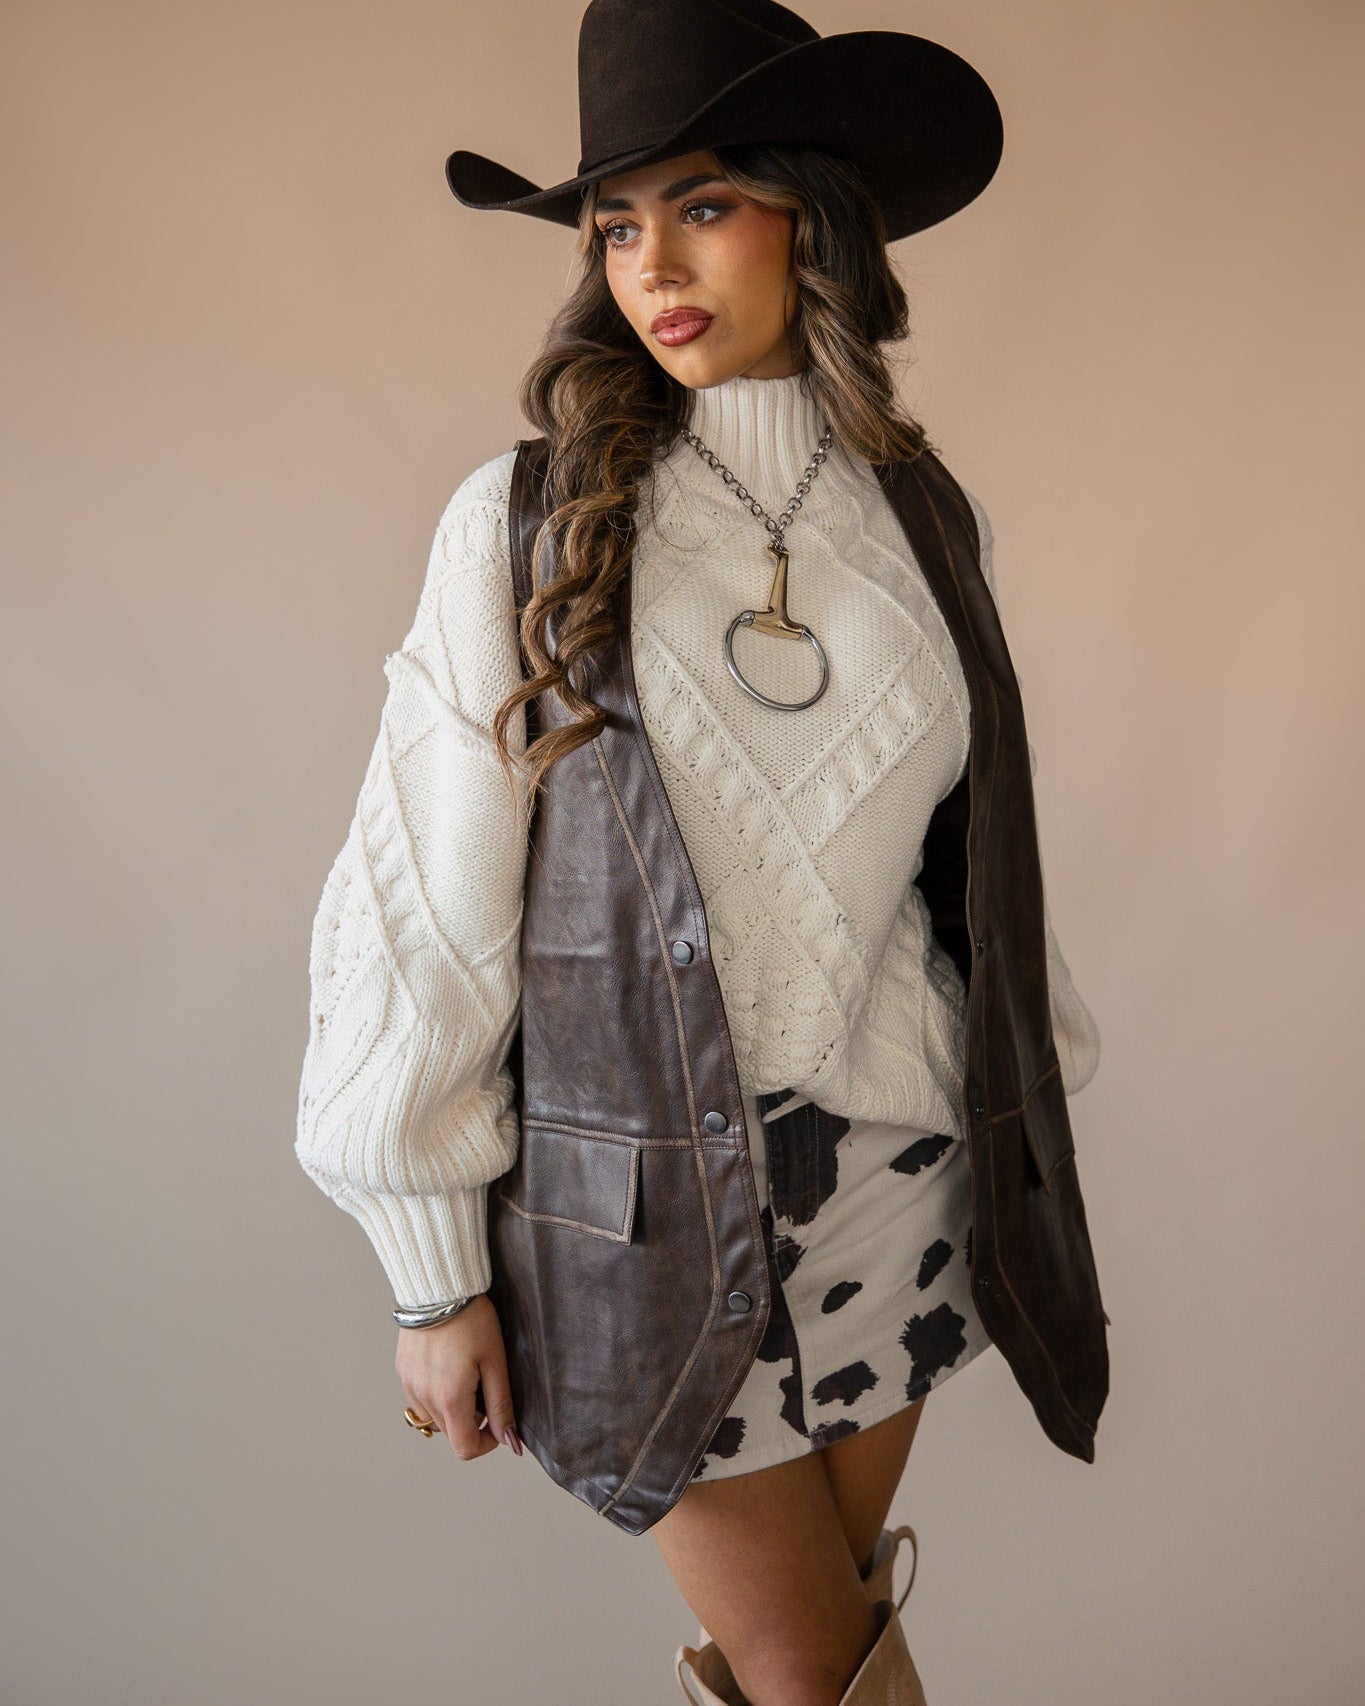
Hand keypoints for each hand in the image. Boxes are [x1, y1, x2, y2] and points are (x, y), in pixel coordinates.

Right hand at [395, 1294, 522, 1460]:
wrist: (439, 1286)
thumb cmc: (472, 1319)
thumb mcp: (495, 1360)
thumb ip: (501, 1405)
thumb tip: (509, 1441)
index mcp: (450, 1399)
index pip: (464, 1448)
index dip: (486, 1443)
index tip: (498, 1421)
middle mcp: (424, 1398)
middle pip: (451, 1432)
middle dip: (473, 1419)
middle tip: (485, 1384)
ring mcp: (409, 1385)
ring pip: (435, 1417)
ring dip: (454, 1408)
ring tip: (466, 1372)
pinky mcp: (402, 1372)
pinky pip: (420, 1399)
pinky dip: (436, 1394)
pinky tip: (448, 1366)